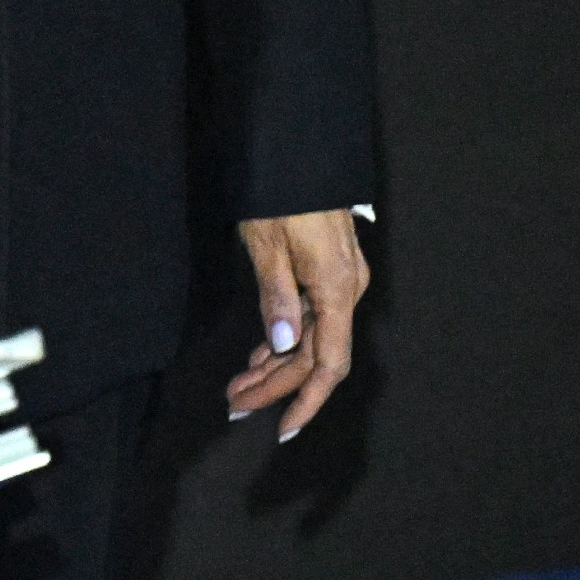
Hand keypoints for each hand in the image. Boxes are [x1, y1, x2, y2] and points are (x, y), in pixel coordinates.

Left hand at [225, 208, 369, 442]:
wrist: (298, 148)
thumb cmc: (280, 192)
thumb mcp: (268, 244)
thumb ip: (276, 296)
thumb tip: (282, 345)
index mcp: (336, 290)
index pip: (328, 364)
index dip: (305, 400)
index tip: (283, 430)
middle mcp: (346, 290)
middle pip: (314, 356)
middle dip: (275, 386)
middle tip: (233, 407)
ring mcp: (340, 280)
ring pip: (311, 338)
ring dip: (275, 365)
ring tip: (238, 388)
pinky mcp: (328, 270)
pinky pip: (311, 318)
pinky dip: (283, 339)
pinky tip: (260, 354)